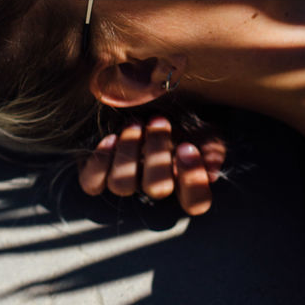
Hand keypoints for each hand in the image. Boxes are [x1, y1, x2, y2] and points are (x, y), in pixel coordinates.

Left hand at [77, 117, 226, 215]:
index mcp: (184, 183)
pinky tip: (111, 138)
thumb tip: (212, 170)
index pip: (196, 202)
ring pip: (122, 185)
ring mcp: (125, 183)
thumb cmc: (178, 120)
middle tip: (160, 122)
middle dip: (158, 153)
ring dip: (129, 151)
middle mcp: (154, 189)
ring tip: (136, 123)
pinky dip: (101, 161)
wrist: (147, 102)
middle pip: (157, 189)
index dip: (193, 180)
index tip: (187, 147)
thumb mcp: (204, 130)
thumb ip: (213, 149)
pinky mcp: (96, 175)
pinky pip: (92, 182)